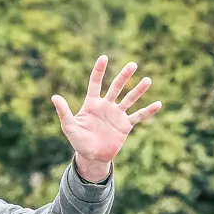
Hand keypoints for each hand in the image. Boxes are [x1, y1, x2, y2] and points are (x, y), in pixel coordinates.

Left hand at [53, 56, 160, 183]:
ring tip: (147, 80)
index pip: (95, 83)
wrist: (92, 156)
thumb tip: (54, 97)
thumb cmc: (78, 141)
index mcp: (92, 103)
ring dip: (138, 90)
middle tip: (133, 65)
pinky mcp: (125, 125)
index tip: (104, 58)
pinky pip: (138, 116)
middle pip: (116, 87)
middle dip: (124, 76)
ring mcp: (117, 115)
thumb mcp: (69, 127)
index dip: (99, 70)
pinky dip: (148, 111)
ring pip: (129, 99)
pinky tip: (158, 104)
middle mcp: (106, 106)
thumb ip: (63, 112)